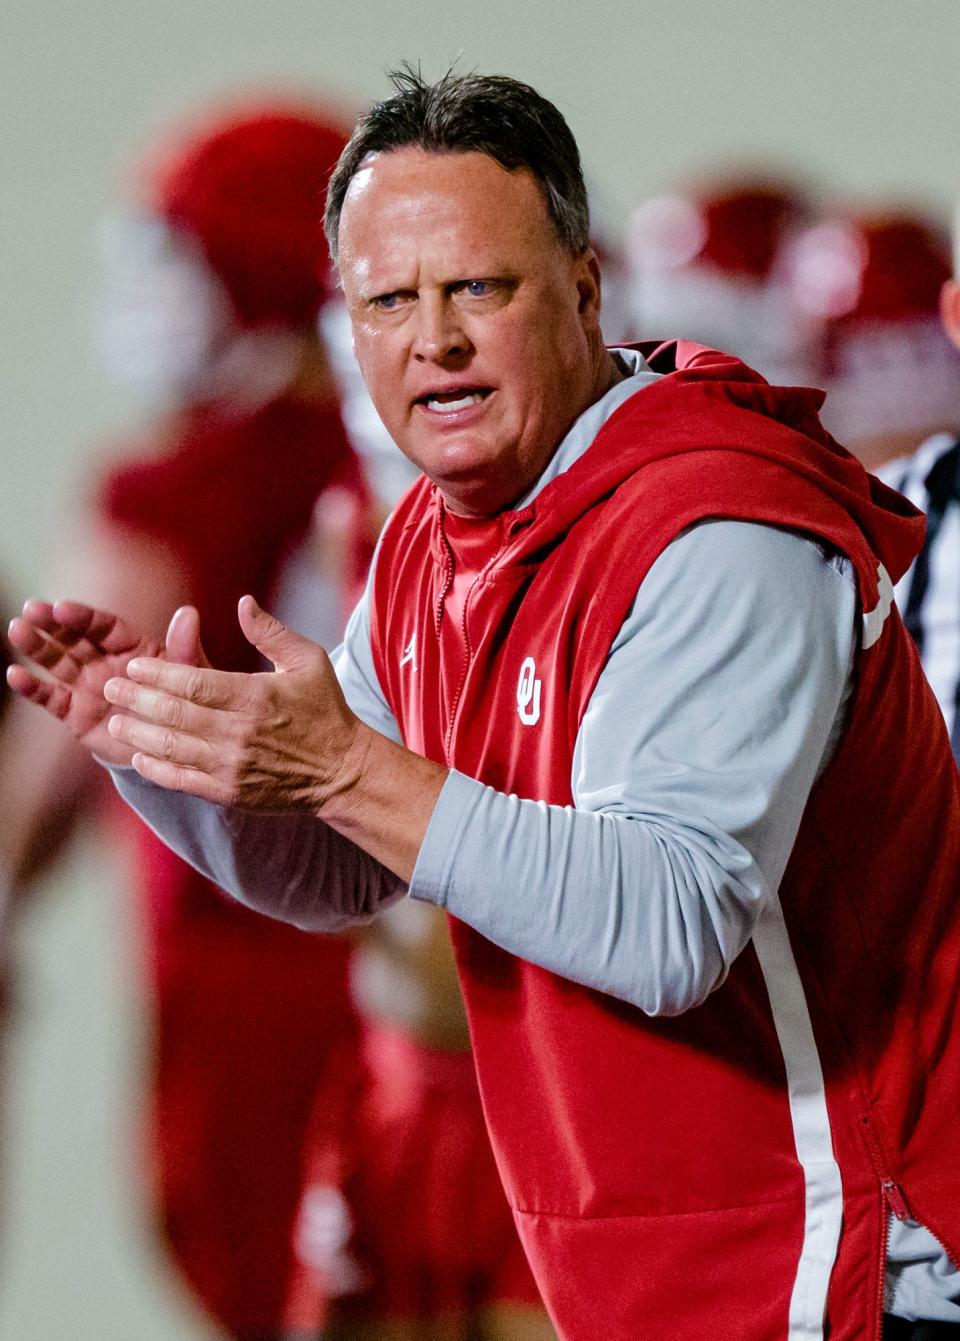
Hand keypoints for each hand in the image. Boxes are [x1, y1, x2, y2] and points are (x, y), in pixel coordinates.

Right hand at [6, 601, 206, 766]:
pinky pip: (52, 698)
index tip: (61, 607)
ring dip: (37, 647)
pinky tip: (16, 675)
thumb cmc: (186, 704)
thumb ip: (185, 647)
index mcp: (131, 647)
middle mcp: (104, 661)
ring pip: (58, 662)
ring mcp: (87, 686)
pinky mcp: (75, 713)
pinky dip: (34, 688)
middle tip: (31, 610)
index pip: (104, 627)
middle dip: (52, 624)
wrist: (173, 748)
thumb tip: (189, 612)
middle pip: (75, 638)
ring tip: (17, 630)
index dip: (84, 617)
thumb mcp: (191, 676)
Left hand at [103, 596, 363, 810]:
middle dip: (135, 699)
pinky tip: (139, 756)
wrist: (343, 771)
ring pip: (171, 747)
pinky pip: (182, 780)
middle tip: (110, 687)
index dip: (157, 673)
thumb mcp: (308, 661)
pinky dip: (156, 769)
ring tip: (114, 721)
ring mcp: (232, 766)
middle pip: (173, 713)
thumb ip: (271, 632)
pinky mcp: (230, 792)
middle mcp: (239, 732)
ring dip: (137, 733)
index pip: (192, 682)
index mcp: (255, 696)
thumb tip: (242, 602)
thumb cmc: (326, 711)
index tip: (134, 666)